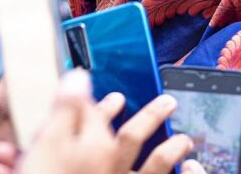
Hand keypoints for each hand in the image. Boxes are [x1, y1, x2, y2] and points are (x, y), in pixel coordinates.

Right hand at [0, 68, 203, 173]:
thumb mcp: (47, 143)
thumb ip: (65, 109)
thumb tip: (80, 75)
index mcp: (95, 145)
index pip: (97, 115)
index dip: (100, 103)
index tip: (110, 96)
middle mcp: (115, 165)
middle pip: (133, 136)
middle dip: (150, 117)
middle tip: (169, 102)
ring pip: (155, 166)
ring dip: (171, 151)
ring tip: (185, 141)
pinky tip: (193, 168)